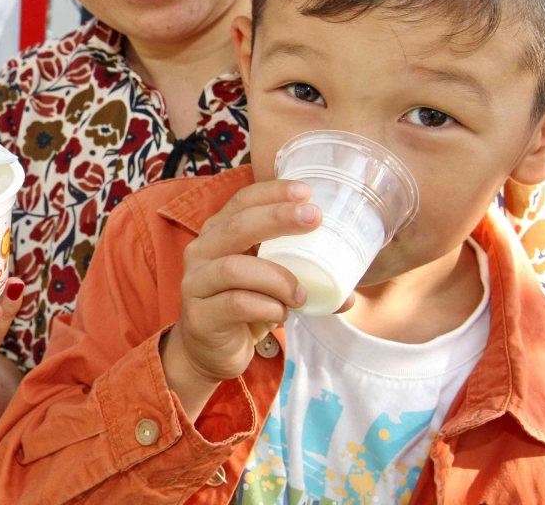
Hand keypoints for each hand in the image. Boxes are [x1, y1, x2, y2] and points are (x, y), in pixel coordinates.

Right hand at [161, 180, 328, 416]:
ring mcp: (196, 283)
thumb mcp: (269, 284)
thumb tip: (348, 295)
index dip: (272, 192)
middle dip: (278, 218)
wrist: (209, 351)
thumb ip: (302, 281)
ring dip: (277, 278)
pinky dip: (266, 307)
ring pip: (235, 268)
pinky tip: (280, 313)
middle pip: (237, 226)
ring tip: (300, 294)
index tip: (306, 193)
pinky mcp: (199, 315)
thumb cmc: (242, 308)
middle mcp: (202, 252)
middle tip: (314, 218)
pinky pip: (235, 304)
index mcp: (219, 233)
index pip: (242, 201)